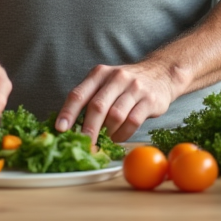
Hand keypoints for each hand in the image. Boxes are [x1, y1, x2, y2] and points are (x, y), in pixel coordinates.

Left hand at [54, 62, 178, 143]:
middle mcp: (116, 77)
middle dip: (88, 130)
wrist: (160, 74)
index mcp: (99, 74)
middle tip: (83, 146)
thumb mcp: (105, 83)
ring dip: (108, 132)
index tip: (60, 129)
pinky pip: (133, 121)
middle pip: (97, 107)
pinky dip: (122, 134)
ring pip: (115, 115)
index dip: (68, 112)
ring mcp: (134, 87)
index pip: (78, 94)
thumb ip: (89, 100)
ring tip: (104, 140)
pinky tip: (118, 137)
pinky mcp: (149, 99)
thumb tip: (69, 128)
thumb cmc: (125, 84)